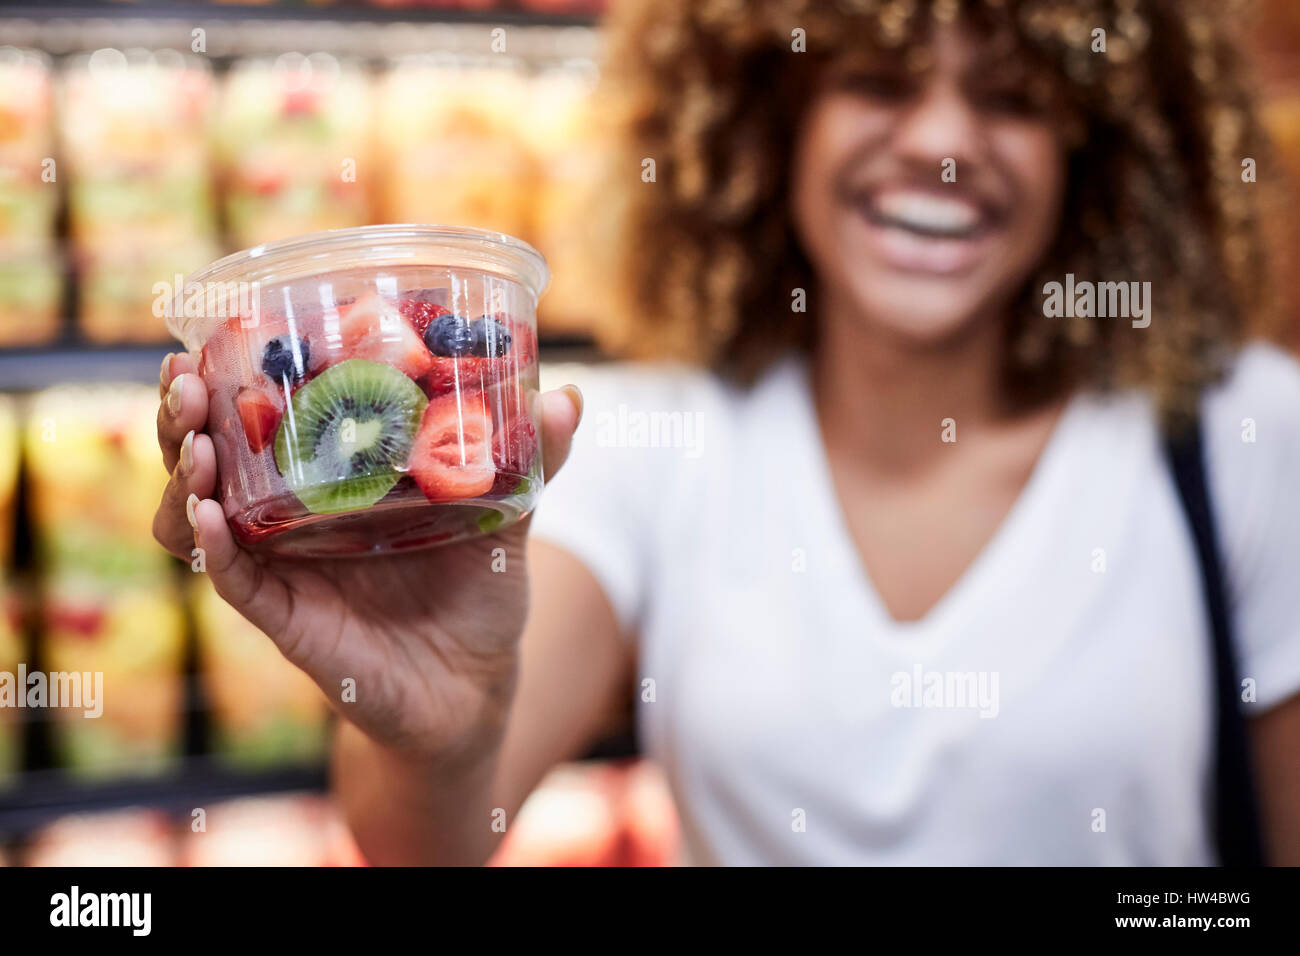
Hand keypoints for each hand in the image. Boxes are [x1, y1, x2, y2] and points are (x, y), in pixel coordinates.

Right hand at [153, 353, 582, 764]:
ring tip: (195, 440)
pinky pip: (235, 582)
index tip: (213, 334)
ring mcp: (284, 568)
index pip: (260, 416)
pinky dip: (216, 549)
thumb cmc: (479, 594)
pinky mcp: (288, 620)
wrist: (477, 688)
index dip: (226, 377)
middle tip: (186, 377)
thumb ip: (531, 461)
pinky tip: (214, 519)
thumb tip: (569, 396)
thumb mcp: (505, 519)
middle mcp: (293, 518)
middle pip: (211, 456)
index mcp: (333, 479)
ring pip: (202, 517)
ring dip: (186, 476)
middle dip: (187, 414)